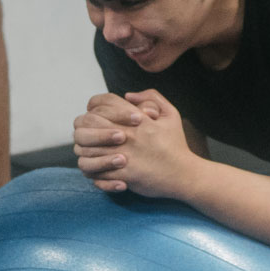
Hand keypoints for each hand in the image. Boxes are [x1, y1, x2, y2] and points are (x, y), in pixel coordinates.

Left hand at [72, 89, 197, 198]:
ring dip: (86, 150)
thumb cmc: (175, 144)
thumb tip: (128, 95)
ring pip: (87, 149)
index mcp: (136, 118)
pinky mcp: (123, 175)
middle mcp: (127, 135)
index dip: (95, 105)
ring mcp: (124, 155)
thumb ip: (152, 97)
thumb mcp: (170, 114)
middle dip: (85, 127)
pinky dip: (95, 172)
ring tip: (92, 152)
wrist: (184, 174)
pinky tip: (101, 170)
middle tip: (89, 134)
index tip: (95, 113)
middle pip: (88, 123)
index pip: (103, 102)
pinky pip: (97, 173)